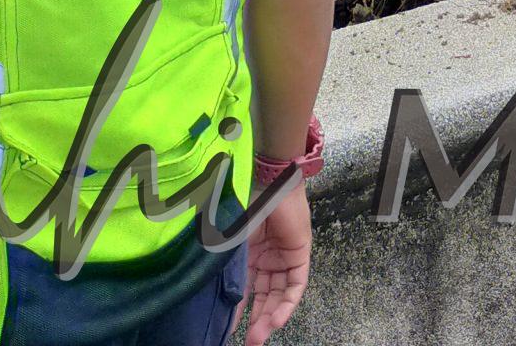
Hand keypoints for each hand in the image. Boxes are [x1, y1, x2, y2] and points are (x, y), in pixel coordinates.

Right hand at [240, 186, 310, 344]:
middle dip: (257, 321)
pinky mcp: (299, 256)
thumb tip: (216, 297)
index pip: (245, 291)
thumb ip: (227, 269)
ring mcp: (283, 258)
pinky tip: (278, 320)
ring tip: (260, 337)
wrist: (269, 185)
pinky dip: (287, 303)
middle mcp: (266, 260)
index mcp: (248, 257)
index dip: (238, 311)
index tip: (228, 330)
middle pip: (264, 297)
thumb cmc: (244, 207)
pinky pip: (295, 285)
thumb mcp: (230, 244)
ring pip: (279, 295)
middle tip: (250, 342)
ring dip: (271, 317)